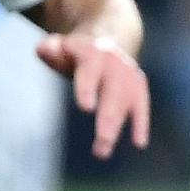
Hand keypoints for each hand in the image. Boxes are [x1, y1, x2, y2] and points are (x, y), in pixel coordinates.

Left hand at [32, 33, 147, 158]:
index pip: (90, 72)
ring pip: (124, 106)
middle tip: (99, 147)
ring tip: (101, 152)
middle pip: (111, 96)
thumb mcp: (59, 45)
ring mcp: (129, 75)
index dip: (88, 88)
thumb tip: (48, 51)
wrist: (106, 37)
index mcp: (93, 51)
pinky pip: (141, 107)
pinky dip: (141, 124)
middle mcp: (115, 63)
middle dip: (106, 123)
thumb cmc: (74, 52)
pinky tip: (138, 144)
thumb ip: (50, 49)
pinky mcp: (139, 86)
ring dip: (115, 129)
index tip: (86, 109)